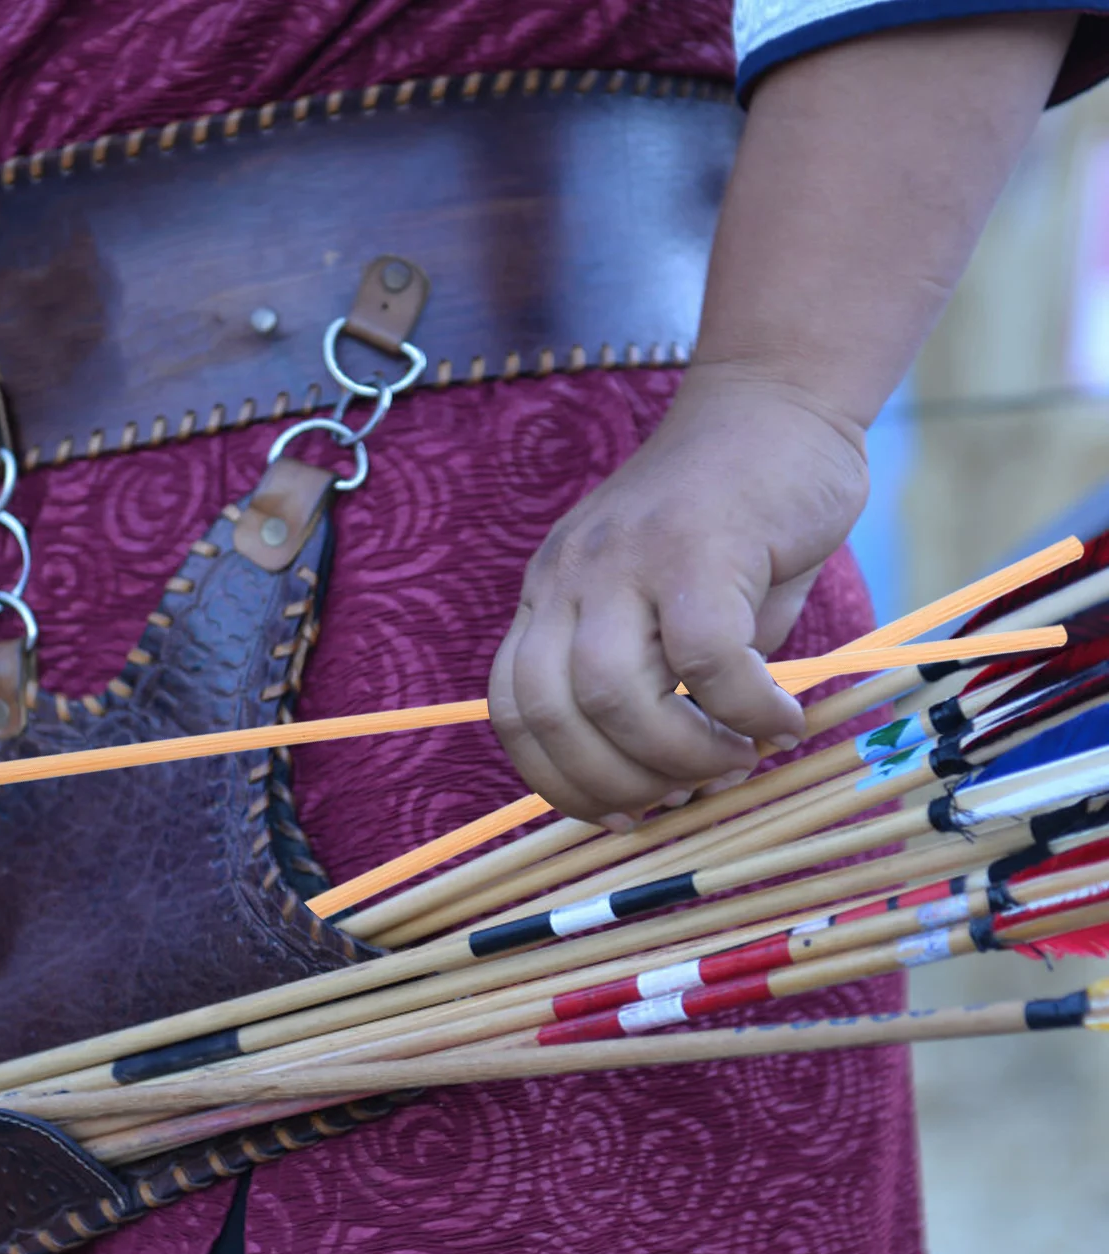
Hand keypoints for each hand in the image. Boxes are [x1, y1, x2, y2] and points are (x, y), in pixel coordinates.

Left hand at [488, 363, 868, 826]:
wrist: (777, 402)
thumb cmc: (731, 522)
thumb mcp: (668, 607)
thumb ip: (656, 683)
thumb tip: (676, 781)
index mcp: (548, 594)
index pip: (512, 708)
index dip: (554, 778)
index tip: (615, 813)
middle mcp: (569, 576)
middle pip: (551, 713)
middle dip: (613, 783)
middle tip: (682, 795)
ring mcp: (625, 558)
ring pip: (612, 695)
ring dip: (677, 755)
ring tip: (734, 760)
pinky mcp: (696, 547)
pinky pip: (704, 659)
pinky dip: (743, 710)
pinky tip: (779, 721)